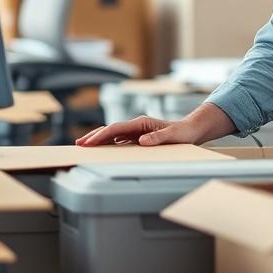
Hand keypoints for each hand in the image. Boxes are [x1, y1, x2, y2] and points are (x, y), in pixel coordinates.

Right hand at [76, 102, 236, 146]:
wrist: (193, 129)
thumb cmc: (184, 133)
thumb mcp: (174, 136)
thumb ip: (159, 138)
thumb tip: (141, 141)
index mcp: (142, 123)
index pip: (117, 128)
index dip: (102, 135)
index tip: (90, 142)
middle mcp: (138, 126)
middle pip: (111, 129)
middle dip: (95, 136)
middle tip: (79, 144)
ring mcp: (138, 131)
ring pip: (114, 134)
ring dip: (99, 139)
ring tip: (84, 146)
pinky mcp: (140, 137)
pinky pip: (120, 140)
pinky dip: (109, 143)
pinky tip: (102, 149)